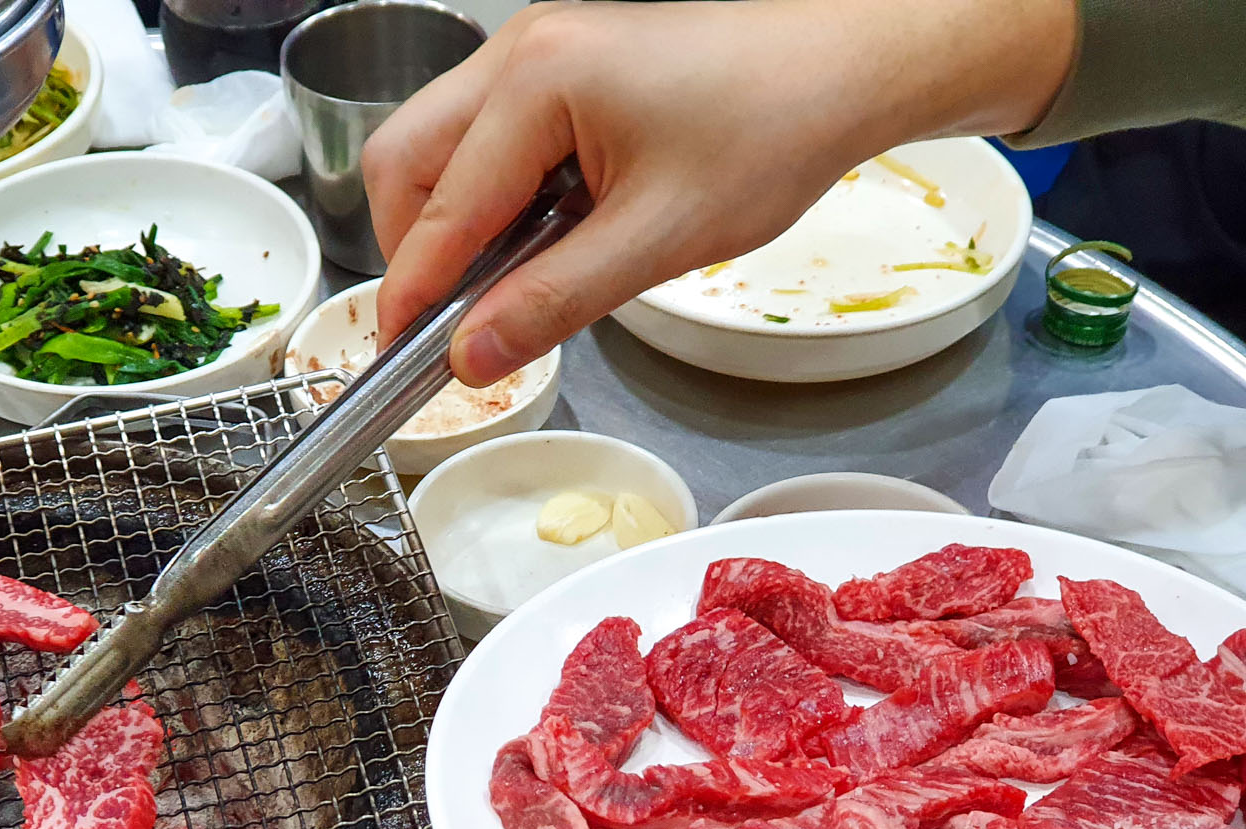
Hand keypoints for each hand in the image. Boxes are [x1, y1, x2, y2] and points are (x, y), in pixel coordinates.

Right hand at [362, 0, 1076, 384]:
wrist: (844, 67)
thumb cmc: (771, 132)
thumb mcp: (659, 240)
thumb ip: (554, 301)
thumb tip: (473, 356)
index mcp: (535, 81)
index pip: (441, 210)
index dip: (415, 295)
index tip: (401, 361)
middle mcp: (518, 50)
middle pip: (408, 160)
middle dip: (414, 250)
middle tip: (447, 324)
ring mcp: (536, 49)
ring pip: (440, 147)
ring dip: (452, 224)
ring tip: (502, 287)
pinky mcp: (561, 65)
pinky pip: (487, 137)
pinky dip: (489, 198)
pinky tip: (538, 241)